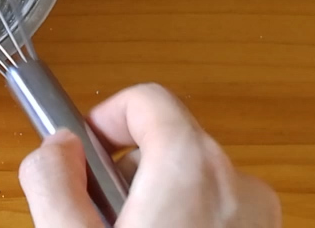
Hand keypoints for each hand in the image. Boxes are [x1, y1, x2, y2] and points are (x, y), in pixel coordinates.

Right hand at [19, 83, 280, 227]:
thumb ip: (52, 181)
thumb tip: (57, 145)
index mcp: (192, 168)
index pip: (147, 99)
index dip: (105, 118)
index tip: (82, 152)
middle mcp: (239, 184)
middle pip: (170, 141)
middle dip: (127, 169)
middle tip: (100, 215)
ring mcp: (261, 218)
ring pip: (195, 180)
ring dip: (157, 200)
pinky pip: (221, 212)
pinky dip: (189, 222)